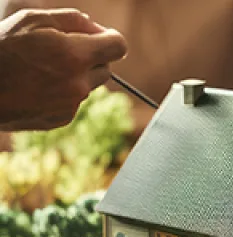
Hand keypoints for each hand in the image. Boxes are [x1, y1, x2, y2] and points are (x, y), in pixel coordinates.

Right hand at [0, 9, 127, 130]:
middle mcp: (78, 83)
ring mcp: (71, 104)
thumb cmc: (1, 49)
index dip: (111, 39)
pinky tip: (38, 87)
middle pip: (106, 68)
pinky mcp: (62, 119)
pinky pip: (74, 102)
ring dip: (76, 76)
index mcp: (74, 55)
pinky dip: (63, 93)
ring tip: (43, 70)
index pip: (118, 47)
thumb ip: (72, 20)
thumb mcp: (32, 20)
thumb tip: (99, 28)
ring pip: (88, 86)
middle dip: (91, 58)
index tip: (102, 37)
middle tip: (64, 52)